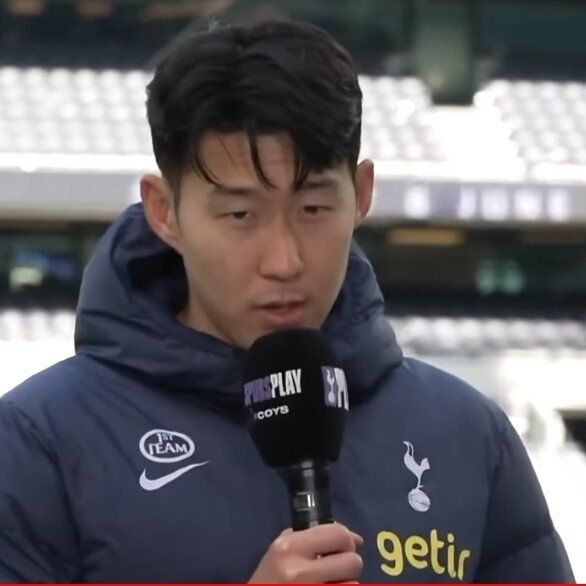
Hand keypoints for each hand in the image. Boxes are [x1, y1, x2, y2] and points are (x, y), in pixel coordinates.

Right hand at [248, 523, 363, 582]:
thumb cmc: (268, 576)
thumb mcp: (280, 548)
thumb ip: (311, 537)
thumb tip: (353, 538)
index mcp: (290, 547)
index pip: (338, 534)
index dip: (347, 539)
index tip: (343, 546)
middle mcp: (300, 571)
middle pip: (352, 561)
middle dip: (350, 562)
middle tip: (339, 565)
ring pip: (353, 582)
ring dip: (348, 579)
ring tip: (332, 578)